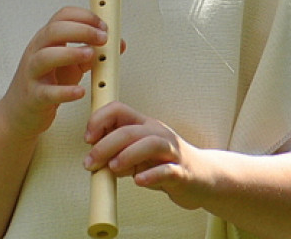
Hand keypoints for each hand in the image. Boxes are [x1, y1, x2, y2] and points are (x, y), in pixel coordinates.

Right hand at [0, 7, 108, 141]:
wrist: (19, 111)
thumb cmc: (47, 82)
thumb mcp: (71, 63)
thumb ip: (92, 52)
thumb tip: (118, 44)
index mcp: (47, 39)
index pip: (63, 16)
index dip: (85, 16)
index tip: (104, 26)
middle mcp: (37, 51)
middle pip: (54, 30)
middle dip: (81, 30)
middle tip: (103, 38)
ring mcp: (33, 73)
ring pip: (45, 56)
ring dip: (70, 53)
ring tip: (91, 55)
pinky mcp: (34, 96)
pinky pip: (47, 92)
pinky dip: (65, 91)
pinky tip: (80, 92)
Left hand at [84, 101, 210, 210]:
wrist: (203, 176)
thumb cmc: (165, 163)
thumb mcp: (138, 153)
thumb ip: (119, 151)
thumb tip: (93, 156)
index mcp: (144, 125)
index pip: (119, 109)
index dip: (99, 120)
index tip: (87, 139)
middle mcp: (158, 133)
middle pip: (129, 130)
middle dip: (105, 145)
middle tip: (90, 162)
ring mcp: (172, 151)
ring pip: (150, 144)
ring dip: (128, 155)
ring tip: (113, 168)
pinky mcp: (182, 172)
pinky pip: (167, 171)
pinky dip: (152, 175)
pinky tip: (139, 181)